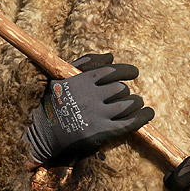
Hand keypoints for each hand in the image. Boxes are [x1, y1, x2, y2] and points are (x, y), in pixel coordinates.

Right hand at [26, 53, 154, 164]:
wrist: (41, 133)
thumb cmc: (51, 103)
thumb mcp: (61, 77)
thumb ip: (86, 64)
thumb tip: (111, 56)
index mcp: (82, 80)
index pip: (112, 71)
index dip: (127, 71)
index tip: (134, 73)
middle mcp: (91, 96)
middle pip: (121, 89)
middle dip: (125, 91)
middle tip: (124, 95)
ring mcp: (97, 114)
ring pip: (128, 104)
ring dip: (136, 103)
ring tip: (136, 104)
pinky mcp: (102, 132)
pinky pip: (130, 123)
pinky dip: (143, 117)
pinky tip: (148, 113)